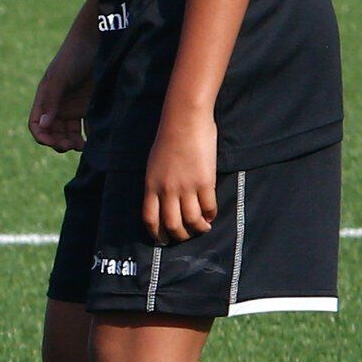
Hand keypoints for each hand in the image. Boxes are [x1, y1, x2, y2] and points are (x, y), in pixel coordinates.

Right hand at [28, 43, 95, 152]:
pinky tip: (95, 138)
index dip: (42, 136)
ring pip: (69, 133)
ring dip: (73, 142)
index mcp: (45, 99)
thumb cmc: (73, 57)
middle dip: (59, 142)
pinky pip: (87, 127)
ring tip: (83, 146)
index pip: (37, 124)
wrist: (97, 43)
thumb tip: (43, 125)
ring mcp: (74, 107)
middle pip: (53, 132)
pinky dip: (89, 136)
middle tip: (71, 145)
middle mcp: (57, 106)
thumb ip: (51, 102)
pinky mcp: (89, 106)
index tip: (53, 143)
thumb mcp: (60, 78)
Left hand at [144, 112, 216, 242]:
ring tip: (203, 227)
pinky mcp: (204, 182)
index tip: (162, 240)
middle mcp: (167, 190)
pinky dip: (210, 215)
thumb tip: (164, 200)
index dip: (156, 233)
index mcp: (151, 185)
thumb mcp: (154, 164)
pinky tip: (211, 216)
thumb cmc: (168, 139)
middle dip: (180, 235)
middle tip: (186, 236)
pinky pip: (208, 207)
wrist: (184, 121)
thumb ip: (157, 183)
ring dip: (198, 228)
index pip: (150, 218)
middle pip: (171, 224)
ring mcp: (186, 187)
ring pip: (191, 220)